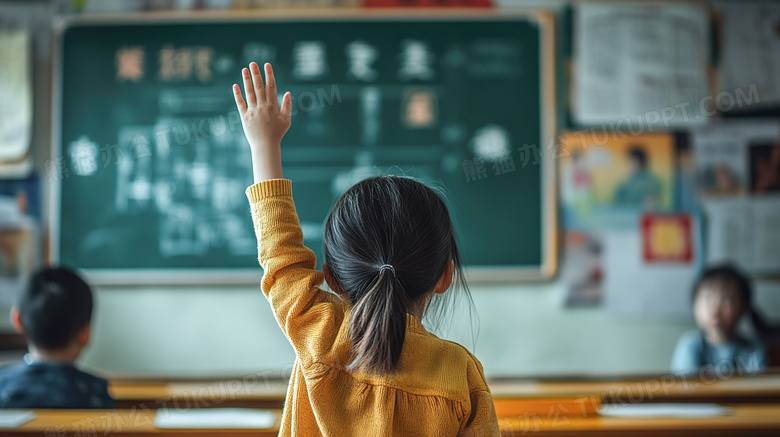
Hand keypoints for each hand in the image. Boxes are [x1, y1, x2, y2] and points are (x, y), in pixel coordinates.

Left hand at [233, 62, 291, 180]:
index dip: (269, 75)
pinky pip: (240, 104)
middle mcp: (262, 107)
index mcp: (273, 106)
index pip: (271, 87)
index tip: (267, 64)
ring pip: (249, 93)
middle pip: (259, 87)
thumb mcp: (286, 120)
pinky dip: (237, 94)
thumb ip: (287, 106)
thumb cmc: (277, 133)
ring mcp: (253, 111)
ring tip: (244, 70)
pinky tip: (235, 85)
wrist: (265, 146)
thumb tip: (288, 92)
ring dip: (247, 80)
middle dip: (256, 74)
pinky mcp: (244, 117)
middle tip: (253, 63)